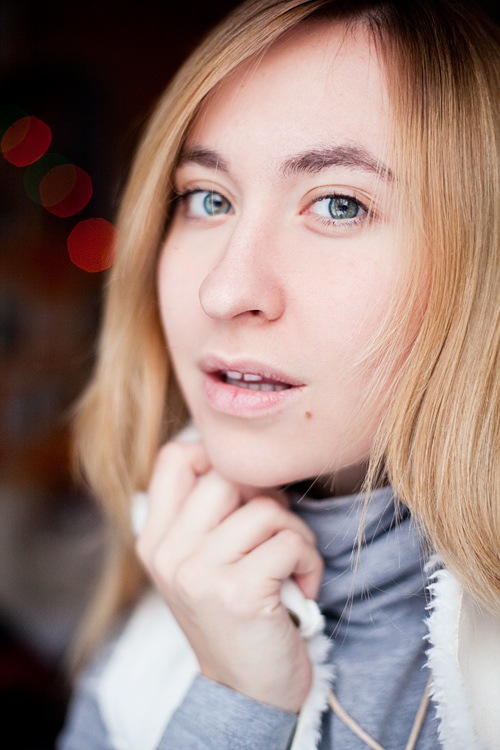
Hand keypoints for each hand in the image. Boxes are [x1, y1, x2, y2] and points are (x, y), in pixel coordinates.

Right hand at [135, 439, 322, 712]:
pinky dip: (309, 561)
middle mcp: (168, 552)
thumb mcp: (203, 562)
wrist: (247, 693)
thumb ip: (208, 512)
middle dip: (268, 499)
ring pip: (265, 509)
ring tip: (291, 565)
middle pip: (228, 476)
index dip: (218, 456)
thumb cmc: (236, 616)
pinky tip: (301, 587)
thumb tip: (244, 460)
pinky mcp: (237, 592)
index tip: (245, 489)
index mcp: (155, 539)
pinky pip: (290, 542)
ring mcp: (198, 573)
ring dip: (295, 535)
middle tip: (276, 534)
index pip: (174, 457)